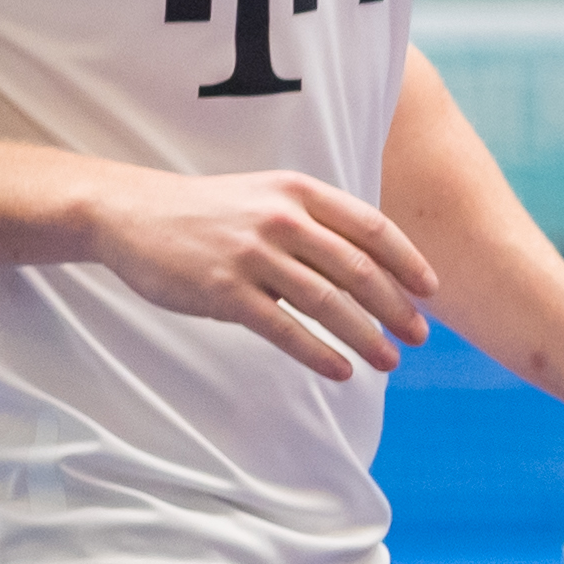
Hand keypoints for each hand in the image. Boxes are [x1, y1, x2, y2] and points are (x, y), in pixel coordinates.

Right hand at [87, 167, 439, 377]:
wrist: (132, 214)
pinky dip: (320, 354)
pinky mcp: (225, 291)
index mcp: (298, 192)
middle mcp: (281, 219)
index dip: (407, 261)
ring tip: (390, 361)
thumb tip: (371, 267)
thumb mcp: (267, 198)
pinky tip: (342, 371)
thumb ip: (315, 223)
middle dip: (396, 308)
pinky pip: (285, 330)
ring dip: (366, 337)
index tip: (430, 291)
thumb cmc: (211, 213)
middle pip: (358, 270)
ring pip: (328, 304)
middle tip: (419, 337)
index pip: (372, 227)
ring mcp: (252, 255)